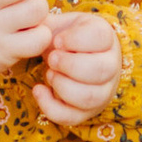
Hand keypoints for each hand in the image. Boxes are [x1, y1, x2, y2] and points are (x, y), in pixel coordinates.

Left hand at [35, 7, 121, 127]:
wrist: (74, 57)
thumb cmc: (67, 38)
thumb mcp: (61, 24)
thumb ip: (47, 23)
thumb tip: (31, 26)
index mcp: (106, 38)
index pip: (101, 37)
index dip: (76, 39)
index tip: (57, 40)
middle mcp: (111, 66)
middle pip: (99, 70)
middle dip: (69, 65)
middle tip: (51, 58)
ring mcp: (101, 92)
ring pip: (89, 97)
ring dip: (62, 86)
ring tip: (49, 73)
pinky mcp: (86, 112)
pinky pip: (72, 117)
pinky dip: (50, 106)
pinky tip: (38, 90)